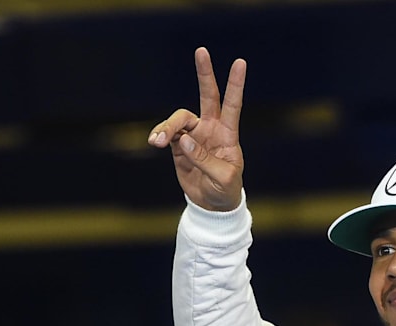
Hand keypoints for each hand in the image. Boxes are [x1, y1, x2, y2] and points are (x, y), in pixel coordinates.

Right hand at [148, 47, 245, 211]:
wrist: (212, 205)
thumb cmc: (226, 191)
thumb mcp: (223, 179)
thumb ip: (206, 160)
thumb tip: (185, 140)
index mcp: (228, 135)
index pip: (233, 105)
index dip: (236, 84)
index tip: (240, 62)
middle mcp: (211, 129)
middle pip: (208, 96)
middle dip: (205, 74)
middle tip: (202, 51)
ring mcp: (194, 135)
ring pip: (179, 118)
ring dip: (168, 126)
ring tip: (159, 141)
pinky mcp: (179, 145)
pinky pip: (166, 134)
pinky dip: (159, 135)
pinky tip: (155, 141)